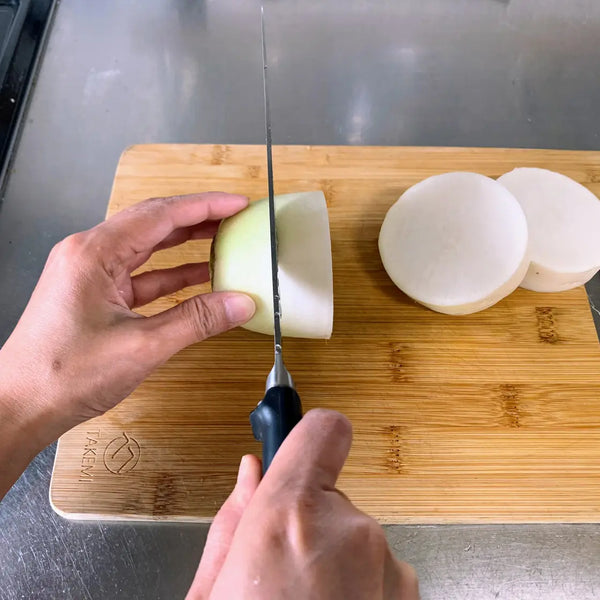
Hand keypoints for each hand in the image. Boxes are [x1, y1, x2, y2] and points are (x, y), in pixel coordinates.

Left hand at [0, 192, 254, 451]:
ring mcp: (91, 275)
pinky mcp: (95, 295)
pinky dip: (171, 276)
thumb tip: (240, 303)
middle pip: (153, 224)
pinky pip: (141, 276)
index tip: (237, 204)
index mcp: (95, 253)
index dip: (204, 206)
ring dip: (185, 246)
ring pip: (147, 249)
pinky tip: (199, 278)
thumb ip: (196, 320)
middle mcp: (90, 255)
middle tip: (234, 218)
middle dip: (197, 219)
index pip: (160, 215)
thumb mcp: (142, 346)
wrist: (22, 406)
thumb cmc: (65, 374)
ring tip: (223, 241)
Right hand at [187, 409, 418, 599]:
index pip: (320, 429)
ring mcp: (388, 566)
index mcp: (288, 518)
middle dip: (307, 523)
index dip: (308, 430)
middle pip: (329, 494)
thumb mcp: (209, 594)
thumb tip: (251, 471)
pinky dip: (358, 587)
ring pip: (353, 534)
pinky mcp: (410, 592)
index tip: (302, 437)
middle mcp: (350, 531)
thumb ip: (231, 522)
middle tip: (280, 574)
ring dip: (333, 561)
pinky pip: (377, 568)